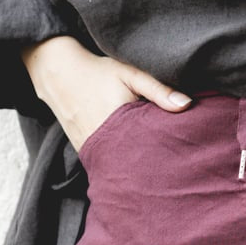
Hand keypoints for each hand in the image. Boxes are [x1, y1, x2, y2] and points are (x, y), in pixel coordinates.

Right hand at [20, 36, 192, 152]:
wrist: (57, 75)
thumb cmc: (98, 72)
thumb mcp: (129, 74)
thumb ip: (158, 90)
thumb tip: (188, 105)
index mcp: (118, 124)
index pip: (151, 149)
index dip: (167, 154)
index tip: (183, 158)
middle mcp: (102, 142)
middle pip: (136, 163)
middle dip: (155, 166)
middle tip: (174, 169)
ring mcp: (90, 150)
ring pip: (120, 166)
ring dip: (136, 166)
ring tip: (157, 171)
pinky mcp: (83, 152)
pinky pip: (106, 163)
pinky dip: (120, 163)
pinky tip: (133, 164)